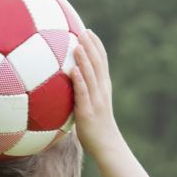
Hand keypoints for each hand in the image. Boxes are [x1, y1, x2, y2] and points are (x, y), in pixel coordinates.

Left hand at [71, 29, 118, 159]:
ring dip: (84, 59)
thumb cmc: (96, 128)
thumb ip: (83, 94)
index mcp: (104, 88)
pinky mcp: (87, 112)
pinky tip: (72, 70)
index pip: (102, 62)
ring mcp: (96, 100)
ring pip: (91, 76)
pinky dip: (78, 81)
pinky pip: (82, 94)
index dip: (97, 46)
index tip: (89, 32)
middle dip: (91, 46)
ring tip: (78, 44)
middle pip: (97, 64)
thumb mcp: (92, 106)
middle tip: (83, 31)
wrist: (107, 145)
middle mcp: (102, 91)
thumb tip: (69, 86)